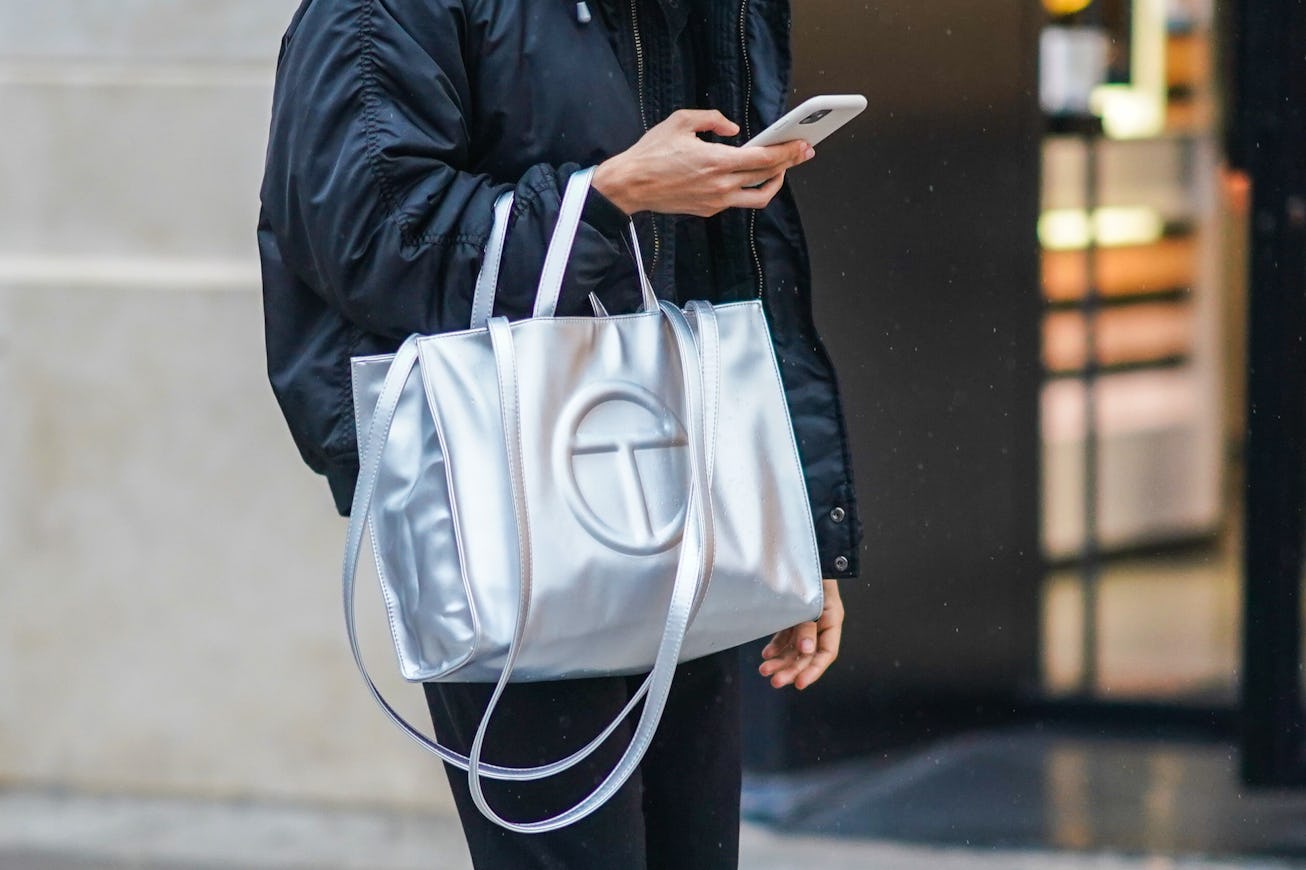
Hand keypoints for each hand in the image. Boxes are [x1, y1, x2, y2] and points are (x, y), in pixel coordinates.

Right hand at [593, 109, 813, 217]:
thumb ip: (712, 119)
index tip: (802, 146)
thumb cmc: (651, 153)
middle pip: (767, 176)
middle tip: (802, 153)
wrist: (630, 185)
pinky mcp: (708, 210)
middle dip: (789, 163)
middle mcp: (721, 185)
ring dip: (774, 183)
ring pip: (758, 197)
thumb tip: (733, 128)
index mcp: (717, 160)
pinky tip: (749, 177)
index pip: (764, 158)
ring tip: (779, 170)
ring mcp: (716, 201)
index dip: (787, 152)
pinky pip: (737, 201)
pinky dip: (749, 188)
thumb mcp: (680, 121)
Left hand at [759, 579, 843, 689]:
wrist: (806, 549)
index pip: (826, 653)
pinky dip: (777, 646)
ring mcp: (806, 619)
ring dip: (781, 660)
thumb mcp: (811, 600)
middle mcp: (821, 622)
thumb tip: (807, 652)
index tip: (799, 684)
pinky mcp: (793, 614)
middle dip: (791, 669)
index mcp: (832, 619)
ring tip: (764, 670)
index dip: (814, 670)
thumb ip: (808, 626)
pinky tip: (766, 654)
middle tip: (774, 681)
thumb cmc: (810, 571)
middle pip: (808, 654)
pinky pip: (786, 635)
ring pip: (795, 647)